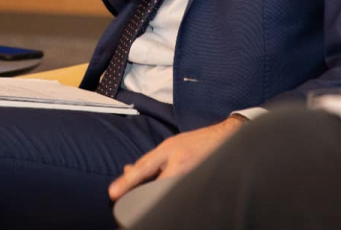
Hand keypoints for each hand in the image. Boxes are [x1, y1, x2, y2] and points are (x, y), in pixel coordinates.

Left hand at [108, 116, 246, 200]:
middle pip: (153, 178)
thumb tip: (127, 171)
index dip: (127, 181)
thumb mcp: (171, 145)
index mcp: (168, 149)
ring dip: (156, 195)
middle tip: (123, 199)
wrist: (227, 136)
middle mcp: (178, 159)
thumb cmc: (197, 142)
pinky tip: (167, 201)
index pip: (143, 167)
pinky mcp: (201, 178)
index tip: (113, 193)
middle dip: (137, 190)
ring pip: (166, 188)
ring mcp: (191, 170)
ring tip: (145, 204)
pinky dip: (172, 196)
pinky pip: (181, 191)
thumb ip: (151, 160)